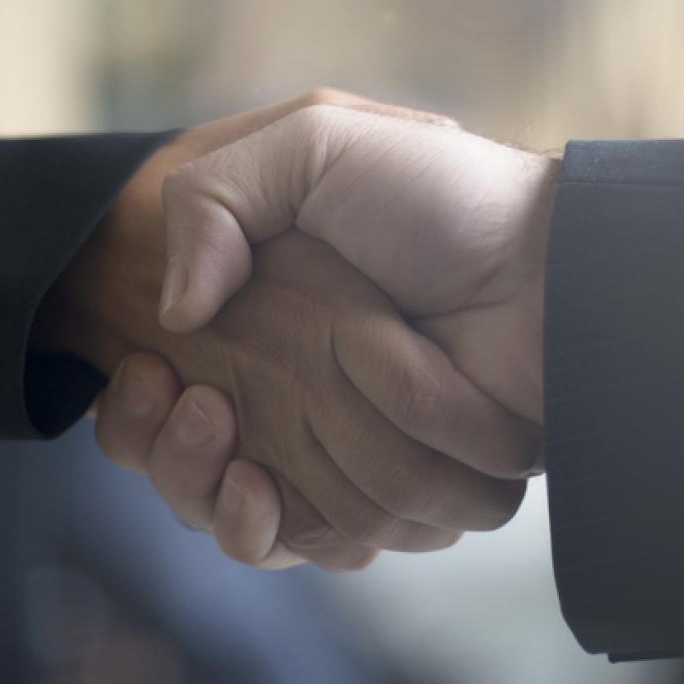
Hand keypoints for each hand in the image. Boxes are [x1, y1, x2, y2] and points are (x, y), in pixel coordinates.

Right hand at [42, 91, 540, 568]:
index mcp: (262, 312)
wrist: (550, 274)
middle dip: (164, 452)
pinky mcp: (389, 499)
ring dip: (207, 488)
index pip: (156, 386)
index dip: (132, 405)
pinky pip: (308, 543)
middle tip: (196, 404)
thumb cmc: (440, 196)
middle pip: (179, 466)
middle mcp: (289, 387)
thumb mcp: (315, 139)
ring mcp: (337, 449)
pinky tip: (258, 489)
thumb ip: (211, 197)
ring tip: (227, 440)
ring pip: (230, 515)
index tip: (145, 375)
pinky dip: (273, 528)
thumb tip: (173, 314)